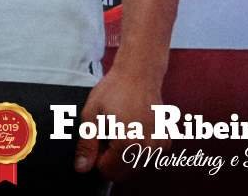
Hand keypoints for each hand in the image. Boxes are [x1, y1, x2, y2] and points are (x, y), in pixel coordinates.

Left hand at [75, 65, 163, 179]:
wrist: (139, 74)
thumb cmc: (113, 90)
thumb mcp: (91, 115)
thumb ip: (87, 145)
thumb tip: (82, 168)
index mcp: (128, 143)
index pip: (109, 171)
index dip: (97, 158)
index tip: (97, 141)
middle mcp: (147, 148)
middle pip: (123, 172)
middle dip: (111, 158)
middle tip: (107, 134)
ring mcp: (159, 146)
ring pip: (135, 166)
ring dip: (125, 155)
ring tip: (119, 129)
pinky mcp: (165, 141)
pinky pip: (147, 156)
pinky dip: (137, 149)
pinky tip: (132, 129)